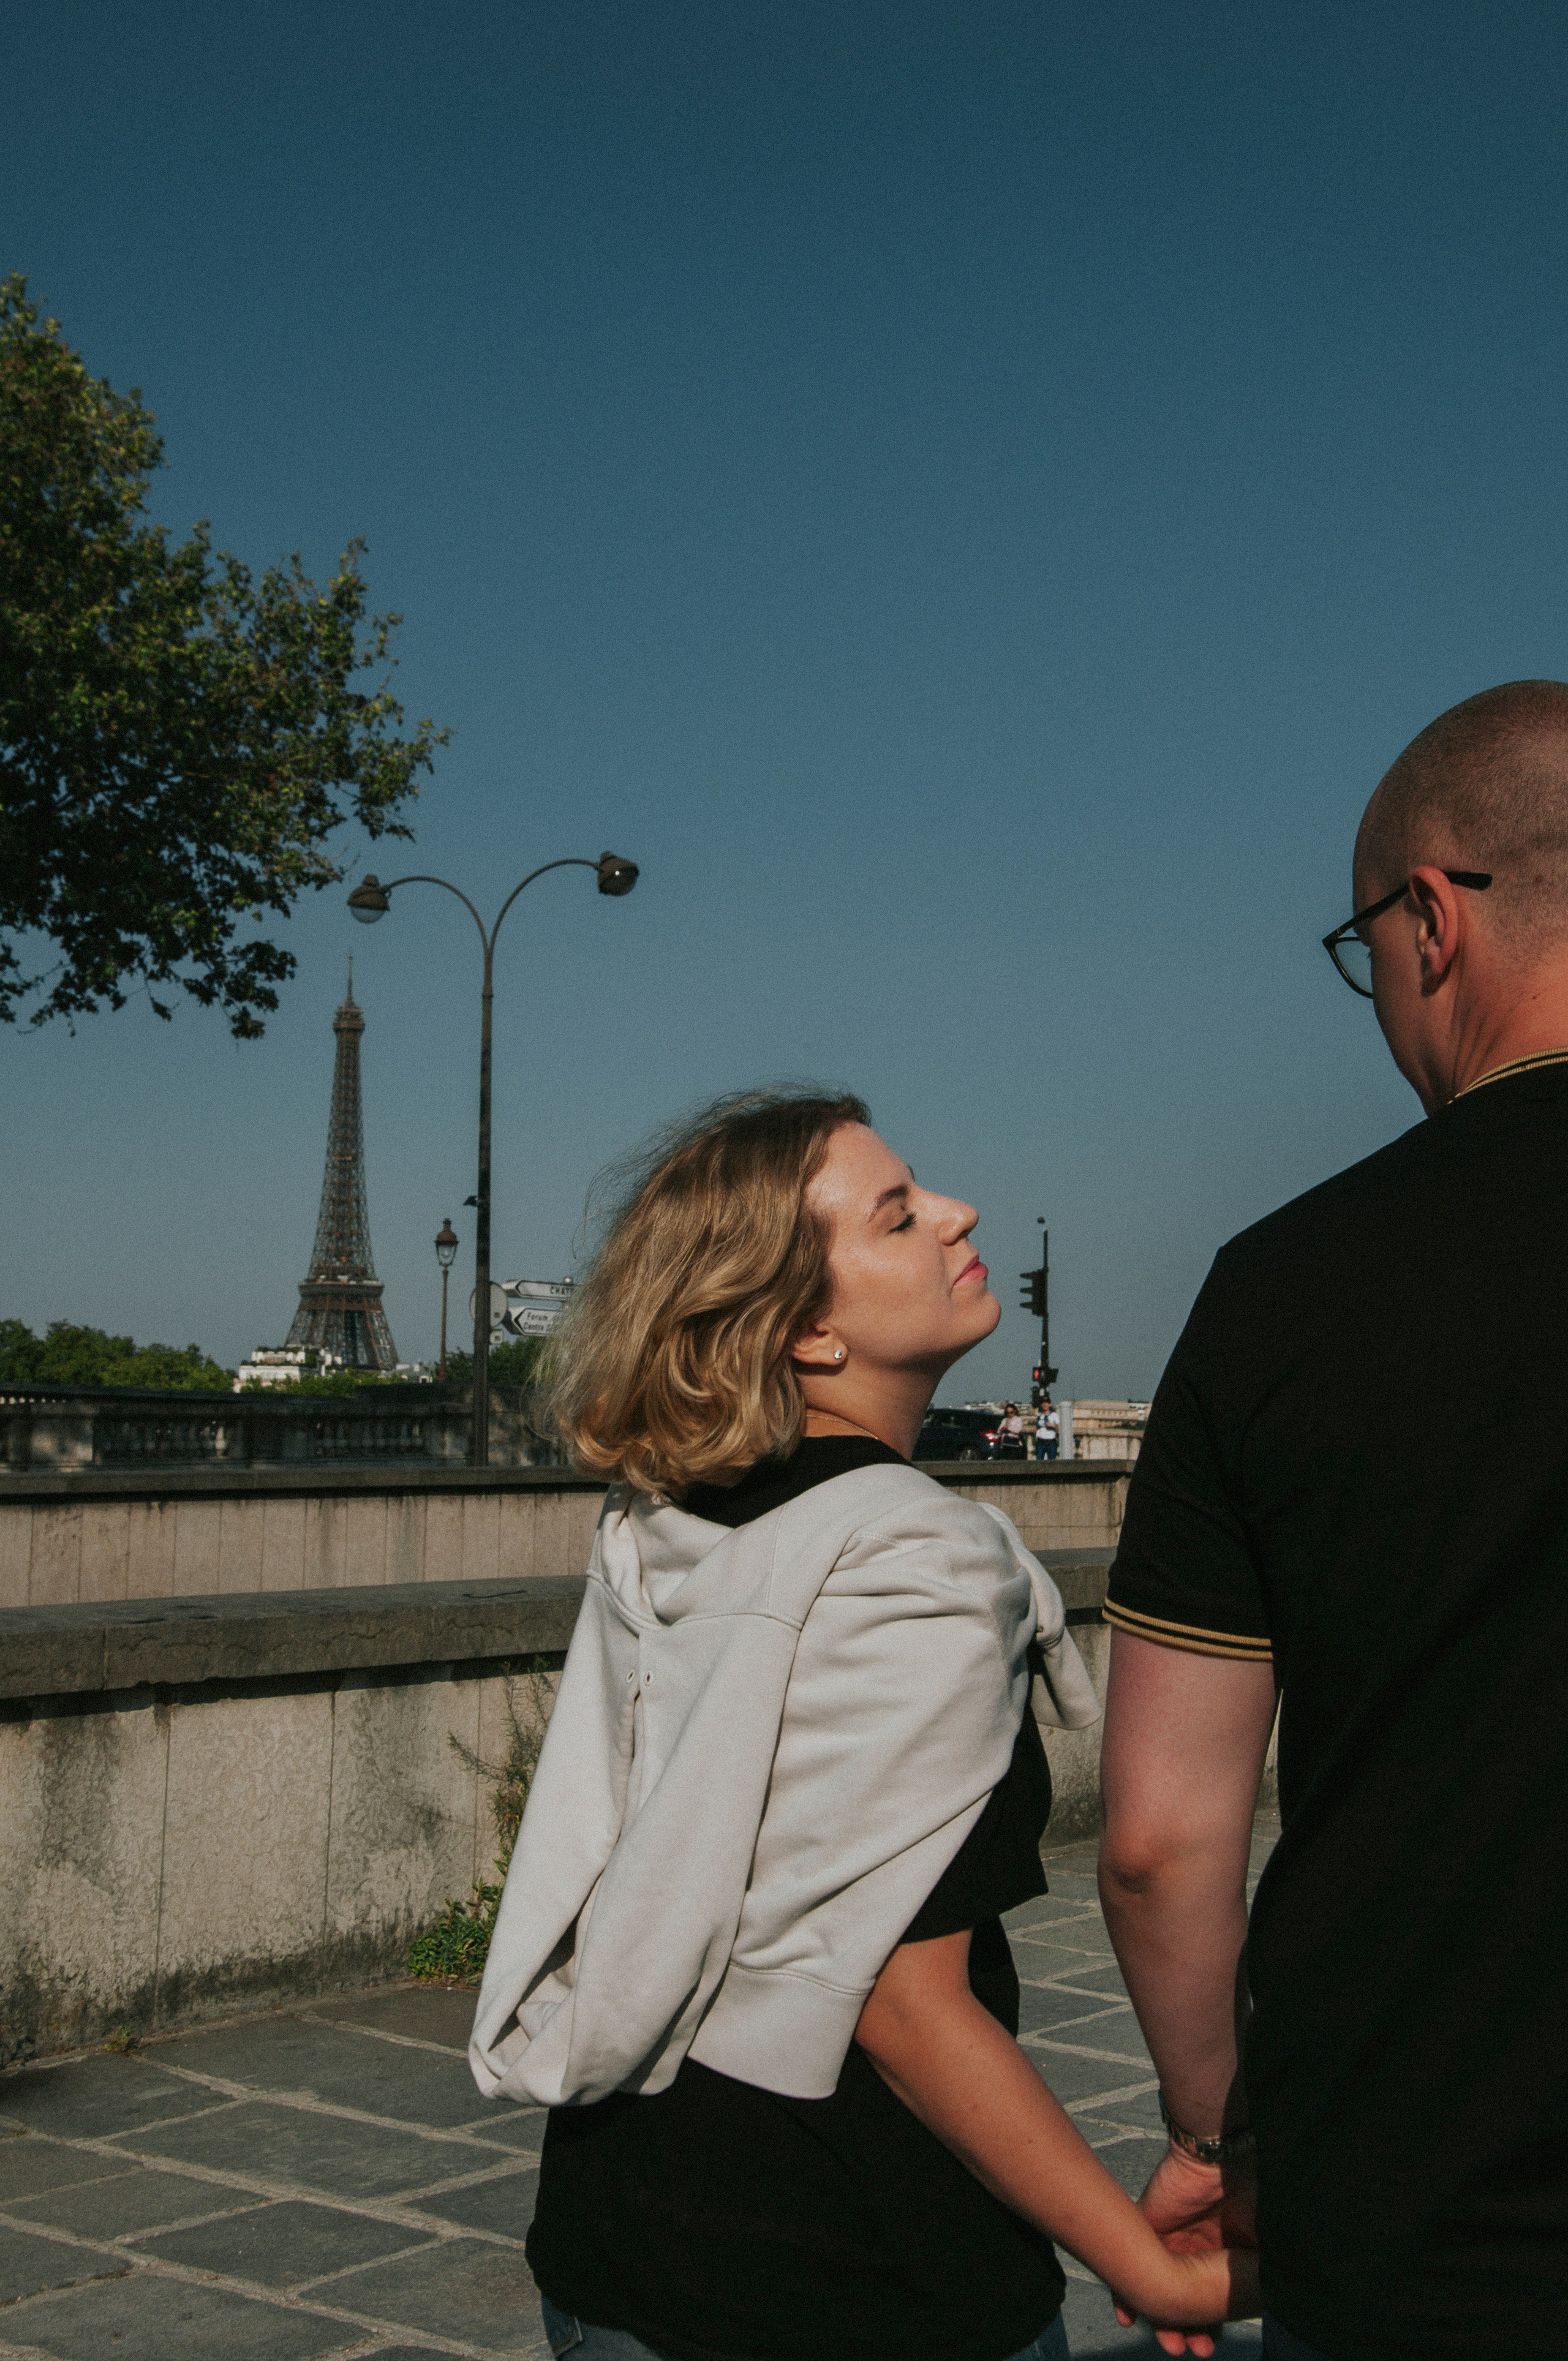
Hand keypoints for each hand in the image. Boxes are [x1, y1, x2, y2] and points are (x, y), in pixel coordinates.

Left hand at [1113, 2147, 1257, 2355]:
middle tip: (1193, 2350)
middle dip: (1185, 2331)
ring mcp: (1170, 2238)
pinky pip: (1127, 2261)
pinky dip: (1124, 2292)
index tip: (1209, 2347)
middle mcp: (1196, 2250)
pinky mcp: (1147, 2223)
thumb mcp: (1263, 2247)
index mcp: (1226, 2255)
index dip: (1210, 2328)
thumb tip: (1268, 2315)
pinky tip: (1127, 2317)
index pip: (1212, 2302)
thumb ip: (1258, 2278)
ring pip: (1155, 2288)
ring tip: (1169, 2344)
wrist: (1224, 2157)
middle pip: (1182, 2300)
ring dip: (1159, 2320)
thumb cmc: (1253, 2196)